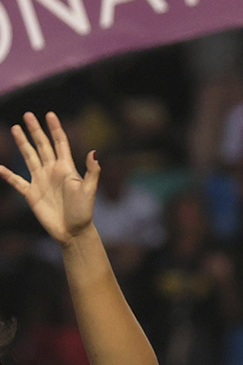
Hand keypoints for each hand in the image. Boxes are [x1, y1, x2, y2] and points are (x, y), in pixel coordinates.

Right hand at [0, 112, 98, 245]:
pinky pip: (16, 181)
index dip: (55, 129)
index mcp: (66, 168)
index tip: (50, 114)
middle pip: (42, 146)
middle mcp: (52, 171)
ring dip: (22, 143)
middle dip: (35, 130)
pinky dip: (7, 174)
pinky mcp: (31, 193)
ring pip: (29, 157)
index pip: (60, 143)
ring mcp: (40, 181)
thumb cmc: (84, 211)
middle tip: (28, 115)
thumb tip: (94, 152)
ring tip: (16, 128)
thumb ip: (92, 172)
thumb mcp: (89, 190)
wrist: (73, 231)